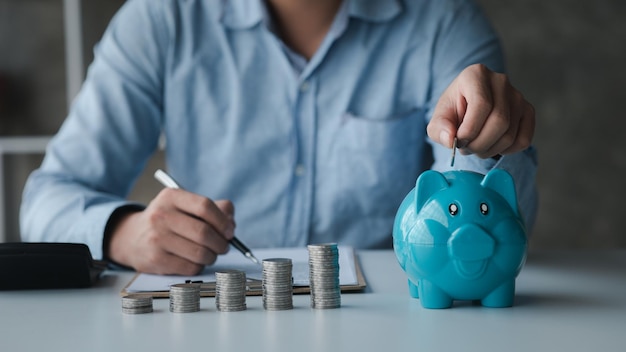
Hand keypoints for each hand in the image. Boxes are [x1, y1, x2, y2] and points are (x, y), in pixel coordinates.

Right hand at [106, 188, 235, 274]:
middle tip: (223, 247)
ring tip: (210, 254)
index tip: (230, 231)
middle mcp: (161, 215)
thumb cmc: (168, 221)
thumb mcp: (185, 206)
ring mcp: (156, 238)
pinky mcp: (155, 259)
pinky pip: (190, 267)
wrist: (132, 237)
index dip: (223, 221)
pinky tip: (194, 261)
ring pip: (200, 253)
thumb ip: (214, 208)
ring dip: (212, 256)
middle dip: (221, 243)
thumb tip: (231, 222)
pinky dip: (199, 266)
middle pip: (204, 232)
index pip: (204, 206)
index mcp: (171, 197)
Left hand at [427, 64, 534, 158]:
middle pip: (499, 121)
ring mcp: (518, 96)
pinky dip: (506, 151)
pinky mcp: (527, 111)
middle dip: (479, 144)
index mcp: (476, 75)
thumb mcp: (440, 117)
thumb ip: (439, 128)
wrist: (467, 108)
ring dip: (489, 150)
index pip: (482, 104)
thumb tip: (450, 140)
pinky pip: (523, 140)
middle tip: (466, 148)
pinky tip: (492, 145)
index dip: (470, 130)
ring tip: (476, 146)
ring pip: (510, 134)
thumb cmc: (454, 111)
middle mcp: (501, 81)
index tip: (459, 141)